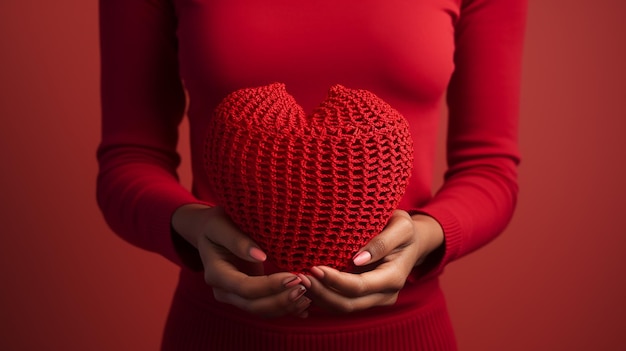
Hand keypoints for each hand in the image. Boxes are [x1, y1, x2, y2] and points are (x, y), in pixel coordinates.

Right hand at [172, 204, 310, 317]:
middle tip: (305, 288)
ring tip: (309, 297)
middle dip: (280, 300)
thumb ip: (237, 240)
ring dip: (285, 307)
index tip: (293, 277)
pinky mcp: (247, 296)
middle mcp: (223, 290)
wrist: (209, 231)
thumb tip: (260, 256)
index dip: (269, 286)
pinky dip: (285, 309)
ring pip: (261, 310)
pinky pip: (266, 308)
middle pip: (253, 305)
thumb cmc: (216, 224)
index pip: (244, 287)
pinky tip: (304, 308)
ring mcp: (234, 296)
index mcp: (215, 273)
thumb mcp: (221, 225)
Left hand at [300, 210, 443, 312]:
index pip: (359, 287)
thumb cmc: (404, 228)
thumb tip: (358, 259)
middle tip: (299, 277)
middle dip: (321, 293)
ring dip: (319, 297)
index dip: (335, 281)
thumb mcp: (401, 225)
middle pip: (347, 304)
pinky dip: (323, 296)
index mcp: (394, 277)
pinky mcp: (364, 297)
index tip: (314, 268)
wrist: (412, 241)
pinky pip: (341, 302)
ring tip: (298, 280)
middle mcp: (385, 294)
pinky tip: (308, 283)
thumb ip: (383, 242)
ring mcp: (375, 299)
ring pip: (342, 308)